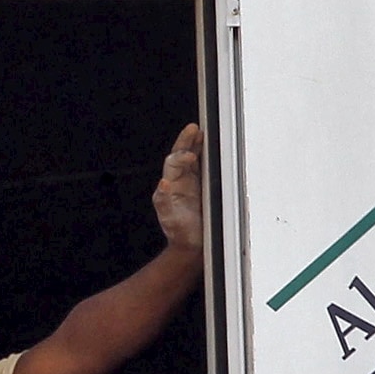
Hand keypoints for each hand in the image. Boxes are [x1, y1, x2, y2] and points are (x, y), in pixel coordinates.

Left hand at [151, 123, 205, 256]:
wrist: (193, 244)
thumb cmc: (180, 231)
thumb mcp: (169, 217)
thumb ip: (164, 200)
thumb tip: (163, 183)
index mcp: (170, 184)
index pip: (173, 163)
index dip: (180, 157)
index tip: (190, 156)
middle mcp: (180, 180)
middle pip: (181, 154)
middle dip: (186, 140)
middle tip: (193, 128)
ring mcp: (192, 181)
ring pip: (193, 157)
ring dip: (196, 144)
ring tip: (201, 132)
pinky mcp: (204, 185)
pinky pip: (205, 166)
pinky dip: (207, 155)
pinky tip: (211, 148)